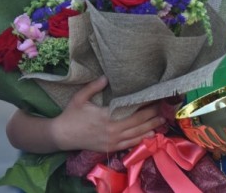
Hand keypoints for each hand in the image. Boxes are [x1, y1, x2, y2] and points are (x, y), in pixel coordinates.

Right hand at [50, 76, 165, 152]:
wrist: (62, 136)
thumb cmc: (71, 115)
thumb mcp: (80, 98)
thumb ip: (94, 86)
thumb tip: (107, 76)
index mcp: (106, 117)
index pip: (132, 111)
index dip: (146, 106)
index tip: (155, 98)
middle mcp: (112, 130)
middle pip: (138, 123)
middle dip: (152, 115)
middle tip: (163, 107)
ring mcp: (112, 141)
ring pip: (136, 135)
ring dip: (150, 127)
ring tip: (162, 120)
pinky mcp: (110, 148)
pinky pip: (129, 145)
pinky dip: (141, 139)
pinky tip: (150, 134)